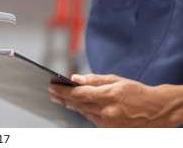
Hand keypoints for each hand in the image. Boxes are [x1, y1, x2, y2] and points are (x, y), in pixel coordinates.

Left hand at [49, 74, 181, 126]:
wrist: (157, 110)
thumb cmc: (137, 92)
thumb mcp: (116, 80)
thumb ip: (94, 80)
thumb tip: (74, 78)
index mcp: (109, 96)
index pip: (78, 94)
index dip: (62, 90)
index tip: (52, 86)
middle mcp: (108, 112)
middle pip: (78, 104)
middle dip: (63, 98)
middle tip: (52, 92)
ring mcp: (109, 124)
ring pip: (84, 113)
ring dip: (71, 105)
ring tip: (61, 99)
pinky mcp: (111, 131)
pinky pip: (92, 120)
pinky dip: (85, 112)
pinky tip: (77, 107)